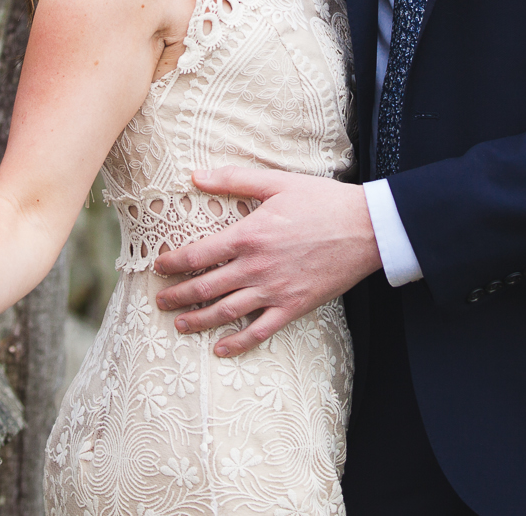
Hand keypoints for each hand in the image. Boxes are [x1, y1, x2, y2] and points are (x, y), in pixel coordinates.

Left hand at [152, 168, 381, 356]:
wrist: (366, 228)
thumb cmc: (322, 200)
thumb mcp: (277, 182)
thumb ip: (234, 179)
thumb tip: (196, 175)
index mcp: (248, 236)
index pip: (198, 255)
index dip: (173, 264)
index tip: (159, 267)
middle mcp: (256, 267)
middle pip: (205, 287)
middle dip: (178, 296)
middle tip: (160, 302)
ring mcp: (274, 290)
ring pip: (226, 312)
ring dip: (198, 320)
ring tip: (179, 325)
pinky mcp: (294, 307)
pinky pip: (260, 331)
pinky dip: (238, 343)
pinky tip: (221, 349)